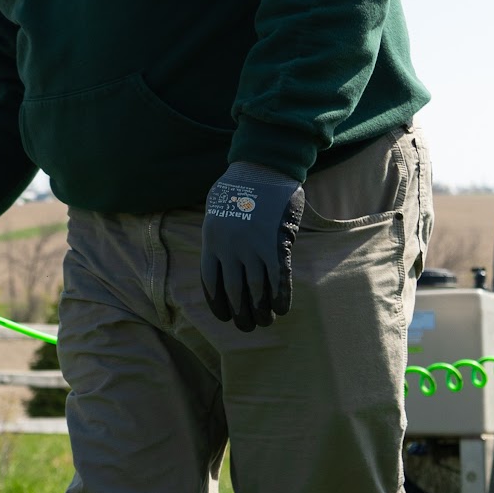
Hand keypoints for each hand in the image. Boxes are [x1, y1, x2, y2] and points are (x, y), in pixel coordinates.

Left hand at [201, 162, 304, 331]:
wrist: (263, 166)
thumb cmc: (239, 186)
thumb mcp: (217, 209)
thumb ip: (218, 235)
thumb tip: (223, 255)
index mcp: (211, 240)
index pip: (211, 282)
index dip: (218, 302)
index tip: (225, 316)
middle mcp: (229, 248)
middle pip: (234, 290)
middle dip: (241, 313)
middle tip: (247, 326)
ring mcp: (252, 247)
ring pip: (256, 289)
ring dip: (261, 309)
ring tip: (265, 321)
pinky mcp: (275, 243)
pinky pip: (278, 277)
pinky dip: (280, 295)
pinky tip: (282, 308)